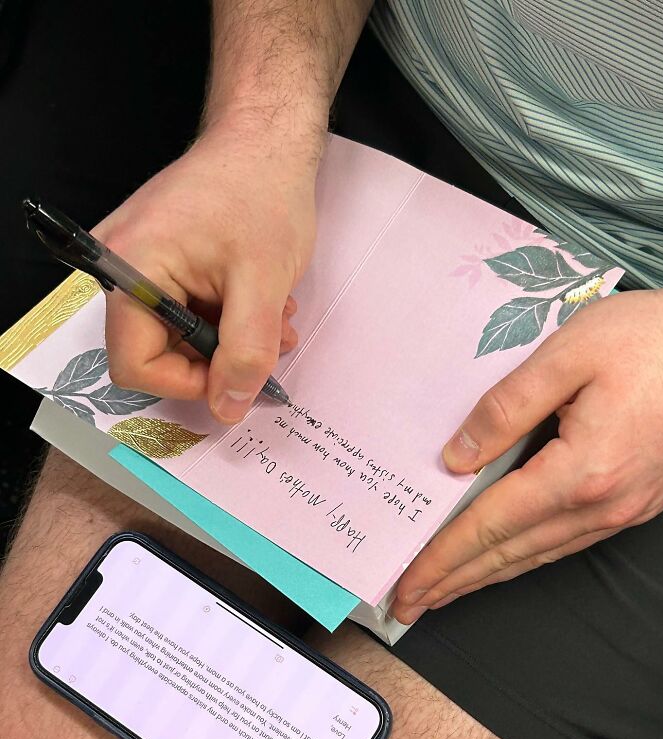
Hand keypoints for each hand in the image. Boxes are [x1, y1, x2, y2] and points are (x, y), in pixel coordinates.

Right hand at [96, 126, 317, 422]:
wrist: (265, 140)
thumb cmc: (262, 192)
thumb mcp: (263, 283)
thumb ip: (245, 352)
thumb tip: (227, 409)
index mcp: (134, 266)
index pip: (134, 363)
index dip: (187, 384)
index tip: (235, 379)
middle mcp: (123, 265)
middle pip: (155, 351)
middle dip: (215, 361)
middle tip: (266, 349)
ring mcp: (140, 261)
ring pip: (177, 334)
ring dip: (228, 340)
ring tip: (274, 321)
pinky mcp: (161, 258)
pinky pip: (184, 309)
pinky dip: (224, 317)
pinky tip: (261, 304)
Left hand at [392, 288, 662, 623]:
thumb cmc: (654, 340)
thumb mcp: (568, 354)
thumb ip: (506, 408)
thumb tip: (457, 456)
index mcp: (582, 471)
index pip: (490, 525)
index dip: (443, 558)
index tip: (406, 584)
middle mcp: (603, 504)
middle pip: (510, 553)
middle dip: (454, 582)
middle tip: (409, 604)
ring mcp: (624, 509)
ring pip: (538, 555)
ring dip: (487, 575)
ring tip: (446, 591)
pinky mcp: (635, 502)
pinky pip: (565, 542)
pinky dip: (525, 557)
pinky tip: (505, 559)